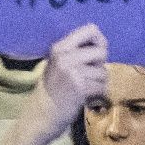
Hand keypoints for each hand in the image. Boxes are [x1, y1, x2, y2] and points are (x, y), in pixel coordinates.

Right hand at [34, 23, 108, 137]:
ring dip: (99, 82)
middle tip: (89, 75)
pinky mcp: (80, 88)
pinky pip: (101, 86)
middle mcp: (65, 57)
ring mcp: (72, 72)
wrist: (41, 114)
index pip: (90, 29)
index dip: (99, 41)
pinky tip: (87, 97)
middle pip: (101, 51)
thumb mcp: (59, 63)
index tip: (96, 53)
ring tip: (86, 88)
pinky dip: (98, 94)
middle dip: (100, 65)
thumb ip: (76, 52)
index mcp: (60, 47)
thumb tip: (102, 44)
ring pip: (103, 72)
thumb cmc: (53, 89)